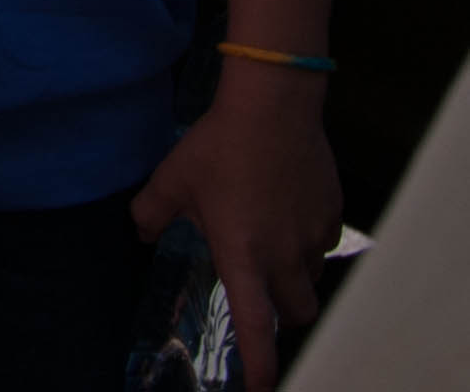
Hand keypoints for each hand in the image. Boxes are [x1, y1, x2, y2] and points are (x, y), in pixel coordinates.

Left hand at [131, 66, 339, 389]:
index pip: (255, 326)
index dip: (261, 365)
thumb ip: (151, 213)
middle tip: (260, 297)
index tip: (262, 388)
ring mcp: (314, 237)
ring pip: (311, 278)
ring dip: (293, 276)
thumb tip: (138, 230)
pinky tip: (285, 212)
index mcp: (243, 256)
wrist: (273, 108)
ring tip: (266, 242)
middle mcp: (284, 256)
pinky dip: (306, 242)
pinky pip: (323, 244)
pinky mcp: (333, 215)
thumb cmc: (217, 147)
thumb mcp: (172, 180)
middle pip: (296, 312)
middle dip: (281, 316)